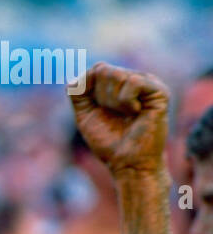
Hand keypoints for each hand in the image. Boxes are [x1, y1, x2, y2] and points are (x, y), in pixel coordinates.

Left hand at [70, 62, 168, 177]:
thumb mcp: (85, 117)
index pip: (97, 69)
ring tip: (126, 116)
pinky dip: (126, 101)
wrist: (127, 163)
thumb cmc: (109, 142)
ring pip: (117, 74)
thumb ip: (78, 95)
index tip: (97, 110)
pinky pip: (133, 81)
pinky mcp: (159, 91)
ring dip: (113, 102)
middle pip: (103, 70)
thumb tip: (73, 78)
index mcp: (119, 84)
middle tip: (114, 116)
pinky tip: (135, 113)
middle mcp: (134, 79)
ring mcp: (148, 83)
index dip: (89, 89)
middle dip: (101, 98)